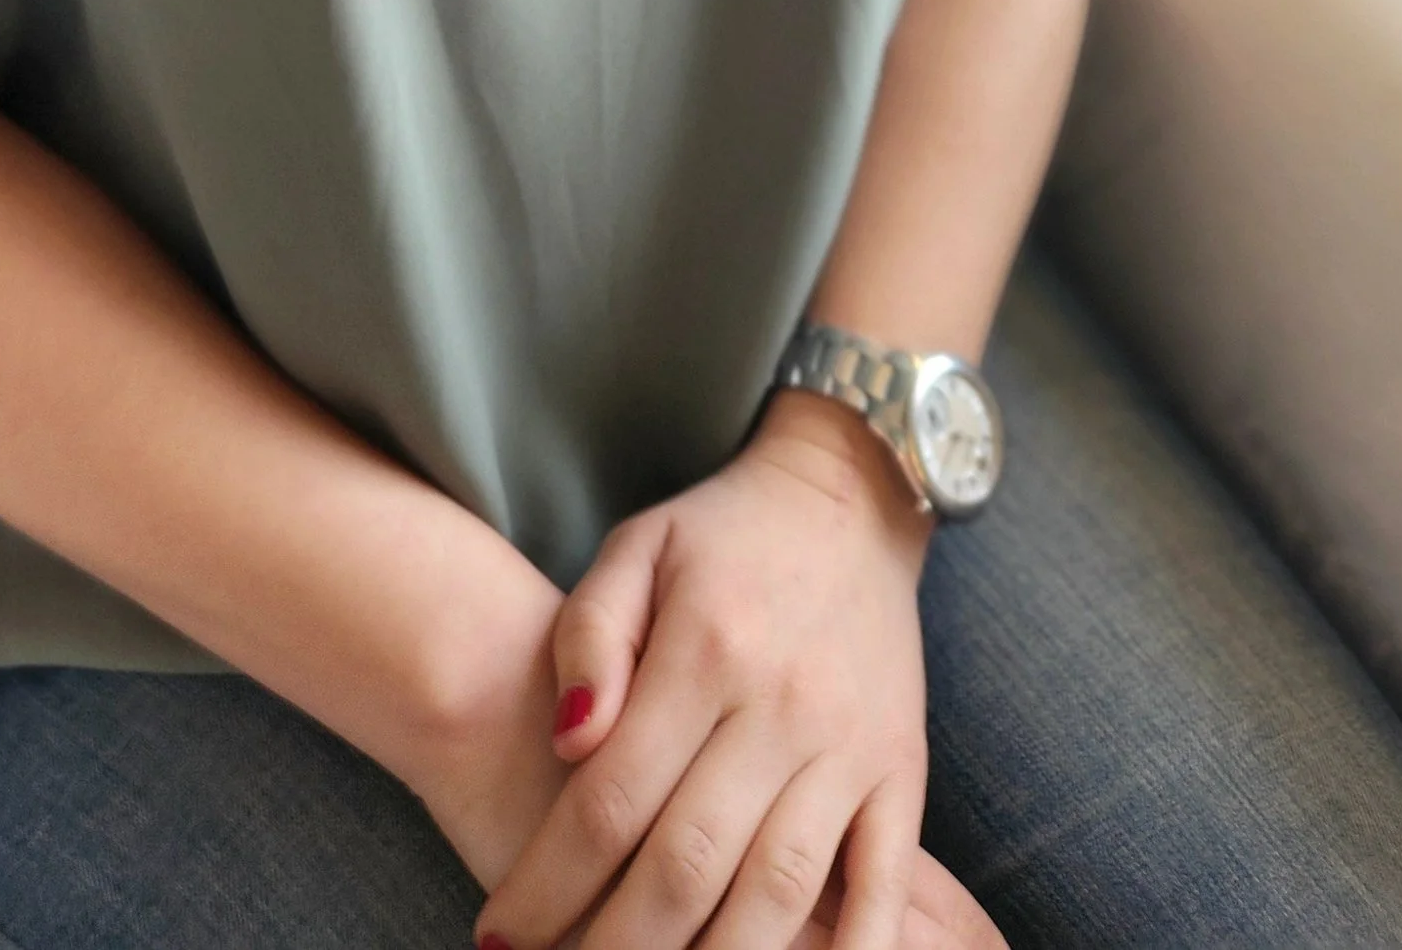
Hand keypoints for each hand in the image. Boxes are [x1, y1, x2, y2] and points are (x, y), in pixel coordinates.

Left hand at [471, 394, 947, 949]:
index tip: (499, 936)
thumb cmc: (723, 533)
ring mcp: (849, 748)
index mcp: (706, 649)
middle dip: (612, 946)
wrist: (852, 497)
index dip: (548, 882)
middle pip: (686, 865)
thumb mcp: (637, 548)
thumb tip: (565, 743)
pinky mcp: (902, 774)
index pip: (611, 799)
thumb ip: (590, 636)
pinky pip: (883, 887)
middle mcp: (781, 708)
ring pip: (776, 895)